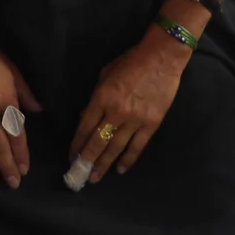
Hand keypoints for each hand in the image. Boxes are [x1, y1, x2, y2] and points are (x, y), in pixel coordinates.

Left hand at [68, 28, 188, 184]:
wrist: (162, 57)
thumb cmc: (131, 61)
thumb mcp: (106, 74)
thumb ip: (95, 97)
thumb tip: (86, 117)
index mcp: (102, 97)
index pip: (85, 127)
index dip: (77, 144)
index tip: (71, 156)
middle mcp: (116, 112)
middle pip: (98, 141)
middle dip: (87, 160)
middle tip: (79, 175)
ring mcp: (135, 119)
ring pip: (116, 148)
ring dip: (104, 164)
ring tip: (95, 177)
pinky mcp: (152, 123)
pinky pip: (137, 146)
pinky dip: (128, 159)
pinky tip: (120, 169)